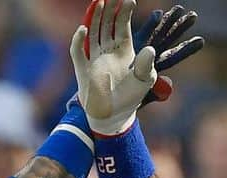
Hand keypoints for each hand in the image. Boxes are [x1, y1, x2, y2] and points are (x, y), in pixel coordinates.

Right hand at [71, 0, 156, 135]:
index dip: (125, 12)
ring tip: (99, 1)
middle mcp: (108, 50)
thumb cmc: (131, 98)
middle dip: (109, 8)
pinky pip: (77, 51)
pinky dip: (79, 40)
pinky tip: (84, 29)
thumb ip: (146, 65)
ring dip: (94, 17)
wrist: (114, 117)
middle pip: (106, 23)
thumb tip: (149, 50)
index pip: (122, 25)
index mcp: (123, 49)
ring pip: (92, 31)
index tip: (129, 1)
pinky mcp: (83, 69)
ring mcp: (94, 58)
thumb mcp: (144, 81)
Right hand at [133, 6, 204, 106]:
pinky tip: (158, 15)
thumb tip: (169, 87)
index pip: (174, 57)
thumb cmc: (124, 99)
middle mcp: (149, 55)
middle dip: (180, 27)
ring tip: (179, 9)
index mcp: (155, 68)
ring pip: (156, 31)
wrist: (106, 95)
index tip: (201, 41)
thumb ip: (155, 94)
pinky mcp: (127, 42)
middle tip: (193, 16)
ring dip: (168, 20)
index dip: (187, 49)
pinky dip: (150, 23)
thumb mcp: (140, 98)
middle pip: (168, 38)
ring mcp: (139, 47)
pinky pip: (140, 30)